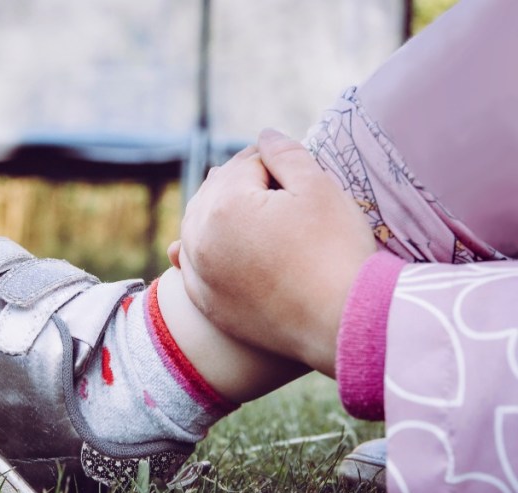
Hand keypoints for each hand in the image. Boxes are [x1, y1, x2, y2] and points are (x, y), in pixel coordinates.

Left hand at [173, 129, 375, 372]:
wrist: (345, 323)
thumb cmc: (337, 251)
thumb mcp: (319, 188)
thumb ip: (286, 154)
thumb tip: (263, 134)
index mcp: (224, 204)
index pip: (246, 164)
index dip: (274, 161)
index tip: (294, 166)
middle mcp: (199, 237)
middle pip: (215, 192)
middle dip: (240, 183)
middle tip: (271, 183)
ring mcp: (199, 274)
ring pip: (197, 227)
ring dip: (213, 212)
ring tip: (237, 206)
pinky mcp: (208, 303)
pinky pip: (190, 268)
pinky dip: (195, 253)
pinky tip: (183, 249)